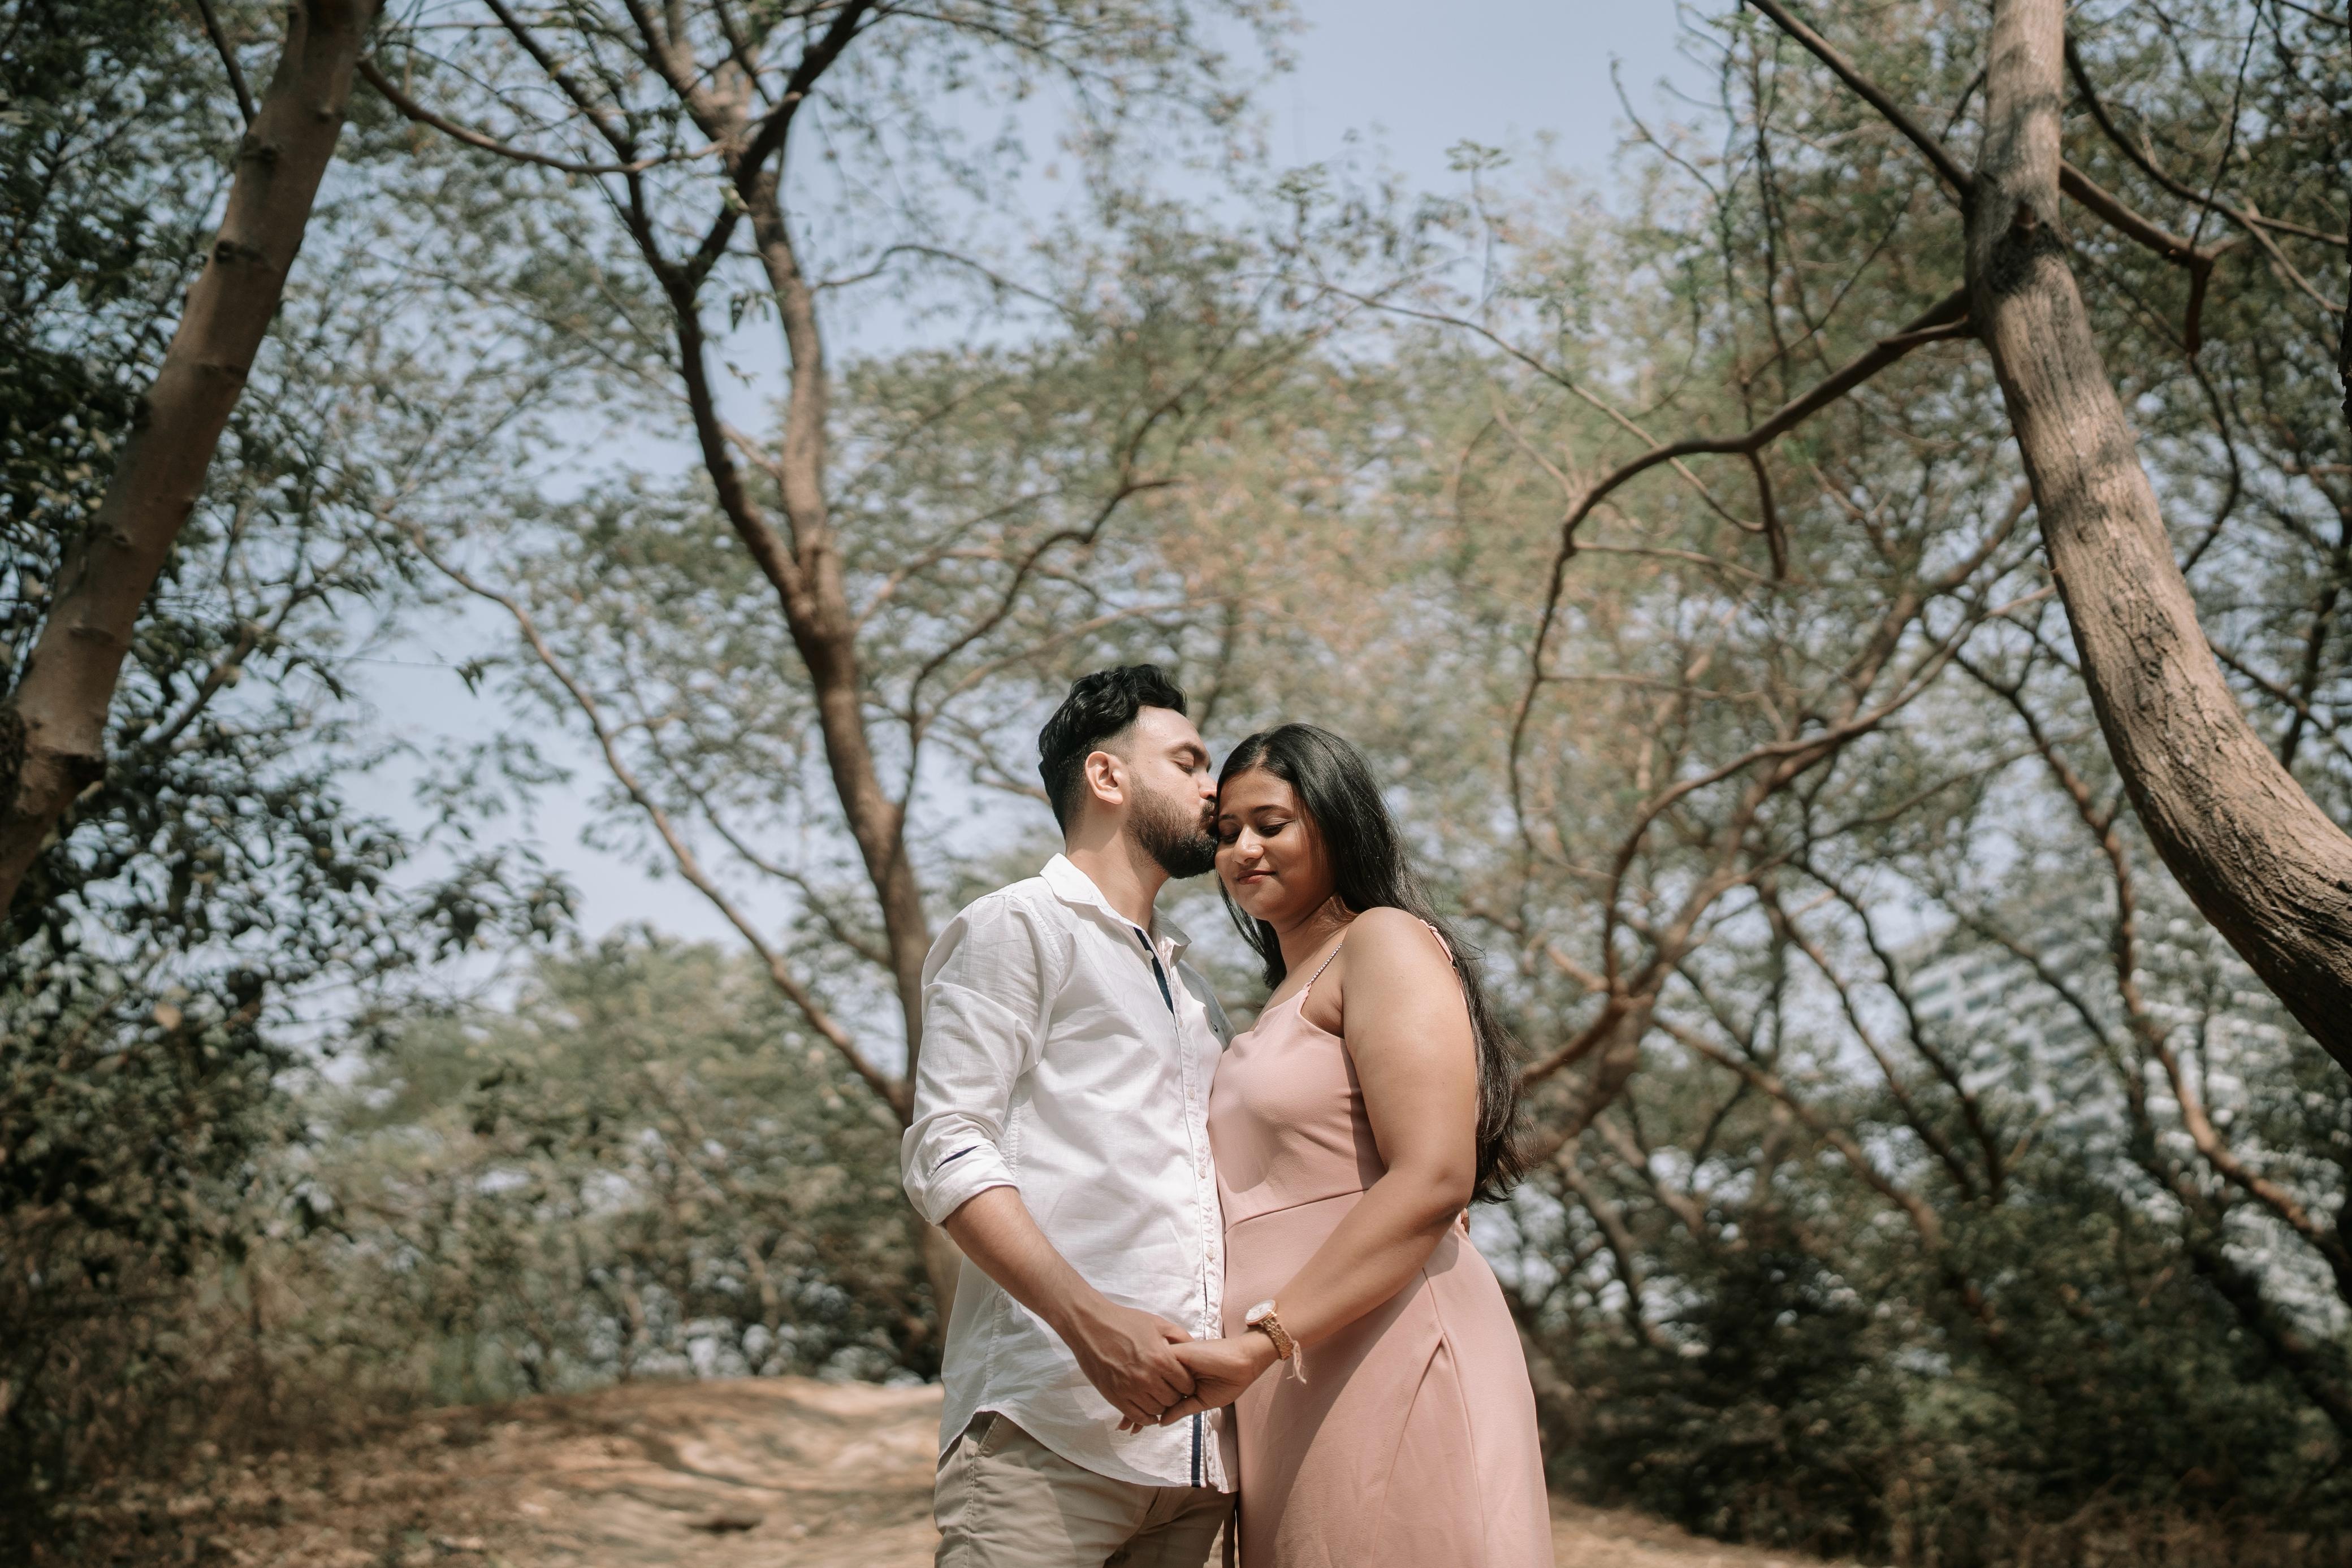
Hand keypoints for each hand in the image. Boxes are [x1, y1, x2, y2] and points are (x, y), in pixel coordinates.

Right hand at [1062, 1300, 1195, 1427]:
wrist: (1091, 1325)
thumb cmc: (1125, 1322)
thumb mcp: (1157, 1323)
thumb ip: (1179, 1336)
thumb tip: (1195, 1348)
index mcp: (1161, 1359)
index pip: (1186, 1384)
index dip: (1188, 1384)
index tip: (1183, 1382)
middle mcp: (1147, 1377)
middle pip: (1172, 1400)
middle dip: (1175, 1395)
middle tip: (1171, 1389)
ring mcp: (1130, 1389)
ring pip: (1156, 1410)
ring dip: (1160, 1406)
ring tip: (1158, 1397)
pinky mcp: (1115, 1397)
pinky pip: (1137, 1416)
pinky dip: (1146, 1418)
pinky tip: (1148, 1411)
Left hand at [1118, 1333, 1278, 1430]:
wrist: (1242, 1363)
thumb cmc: (1228, 1380)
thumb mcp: (1201, 1400)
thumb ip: (1182, 1408)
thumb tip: (1161, 1422)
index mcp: (1177, 1378)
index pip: (1156, 1394)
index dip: (1143, 1410)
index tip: (1131, 1427)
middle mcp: (1170, 1369)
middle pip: (1147, 1388)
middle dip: (1133, 1409)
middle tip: (1124, 1428)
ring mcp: (1171, 1361)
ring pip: (1146, 1380)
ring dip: (1136, 1402)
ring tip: (1127, 1424)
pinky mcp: (1174, 1355)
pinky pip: (1155, 1370)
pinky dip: (1145, 1390)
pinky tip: (1137, 1407)